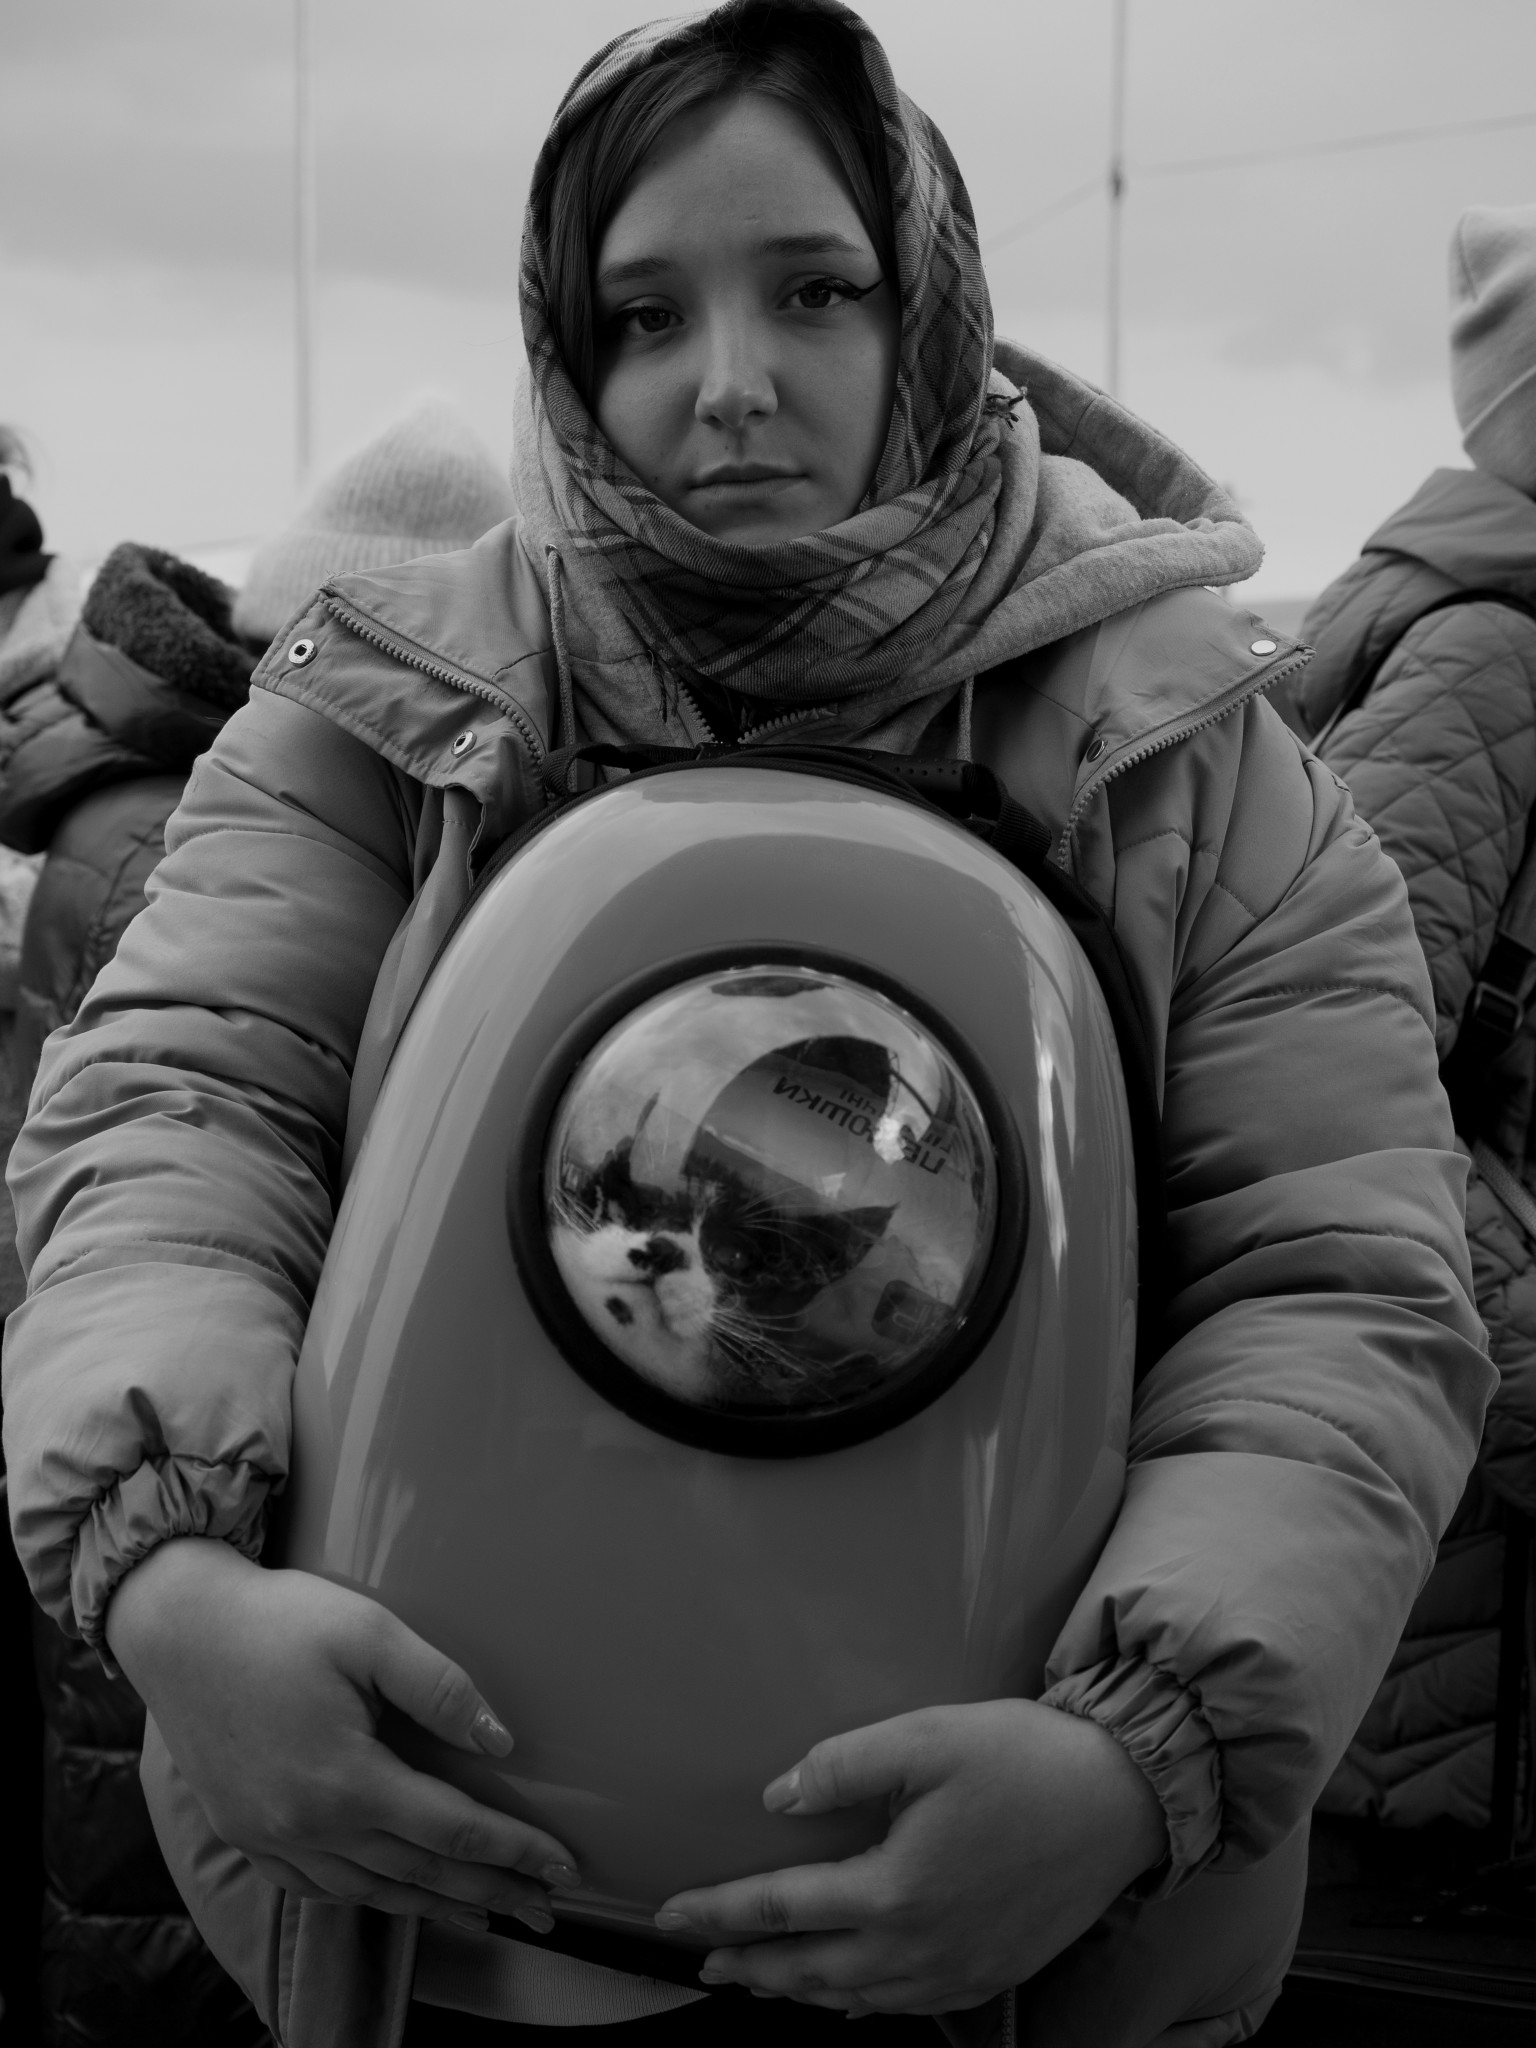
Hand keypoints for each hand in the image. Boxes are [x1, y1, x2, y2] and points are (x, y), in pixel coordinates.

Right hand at [106, 1537, 579, 1930]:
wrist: (177, 1631)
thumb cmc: (278, 1622)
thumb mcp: (370, 1633)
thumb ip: (441, 1690)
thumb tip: (502, 1743)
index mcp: (347, 1781)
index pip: (454, 1832)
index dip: (515, 1852)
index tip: (564, 1867)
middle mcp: (308, 1827)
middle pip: (421, 1875)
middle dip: (491, 1894)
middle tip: (546, 1912)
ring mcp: (271, 1839)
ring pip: (371, 1892)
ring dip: (436, 1906)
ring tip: (487, 1912)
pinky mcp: (245, 1834)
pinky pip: (319, 1888)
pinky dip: (369, 1898)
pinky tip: (394, 1895)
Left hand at [656, 1700, 1167, 2014]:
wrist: (1121, 1800)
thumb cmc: (1024, 1759)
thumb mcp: (926, 1738)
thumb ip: (844, 1764)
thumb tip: (778, 1798)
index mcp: (896, 1890)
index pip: (782, 1909)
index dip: (719, 1912)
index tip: (670, 1915)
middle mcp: (921, 1949)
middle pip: (809, 1972)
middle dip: (748, 1966)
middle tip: (702, 1961)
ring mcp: (958, 1972)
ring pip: (854, 1999)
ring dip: (797, 1990)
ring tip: (758, 1978)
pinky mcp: (989, 1974)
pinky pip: (903, 2008)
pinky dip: (858, 2005)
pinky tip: (845, 1998)